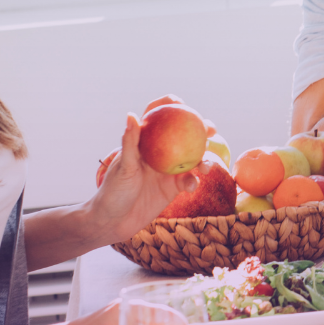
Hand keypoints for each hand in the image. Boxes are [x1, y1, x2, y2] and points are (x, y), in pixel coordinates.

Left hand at [86, 114, 197, 243]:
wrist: (114, 221)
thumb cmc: (112, 192)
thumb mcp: (123, 167)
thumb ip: (130, 142)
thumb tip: (132, 115)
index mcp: (144, 143)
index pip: (157, 116)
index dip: (169, 105)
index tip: (180, 103)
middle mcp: (159, 153)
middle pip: (184, 135)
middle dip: (201, 130)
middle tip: (211, 130)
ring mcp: (168, 170)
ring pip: (193, 158)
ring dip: (204, 159)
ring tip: (206, 166)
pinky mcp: (173, 188)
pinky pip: (189, 181)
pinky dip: (193, 182)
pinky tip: (193, 186)